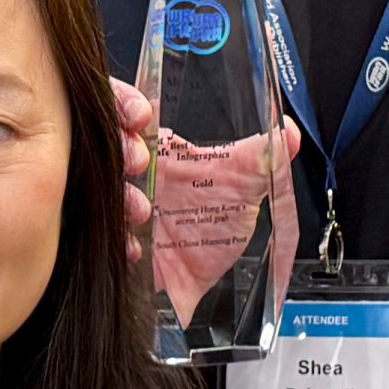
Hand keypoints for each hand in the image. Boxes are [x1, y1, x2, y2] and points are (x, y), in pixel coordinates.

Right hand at [114, 75, 301, 266]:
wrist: (205, 284)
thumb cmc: (216, 227)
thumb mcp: (244, 187)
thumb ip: (264, 158)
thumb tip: (289, 131)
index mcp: (160, 148)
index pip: (126, 108)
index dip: (126, 104)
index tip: (141, 116)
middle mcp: (133, 172)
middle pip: (105, 140)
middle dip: (120, 145)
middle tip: (140, 161)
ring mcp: (118, 204)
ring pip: (98, 184)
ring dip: (119, 194)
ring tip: (143, 211)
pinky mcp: (111, 239)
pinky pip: (100, 231)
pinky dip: (119, 238)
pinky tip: (137, 246)